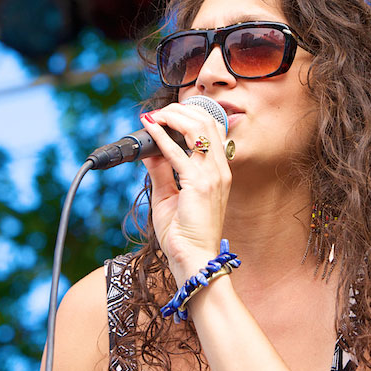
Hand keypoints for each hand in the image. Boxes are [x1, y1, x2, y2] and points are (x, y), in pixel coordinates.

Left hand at [139, 103, 231, 282]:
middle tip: (159, 111)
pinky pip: (178, 152)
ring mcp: (212, 176)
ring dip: (173, 117)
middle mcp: (220, 170)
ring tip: (155, 116)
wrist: (193, 259)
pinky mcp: (199, 184)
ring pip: (198, 129)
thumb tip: (150, 149)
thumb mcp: (169, 196)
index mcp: (218, 172)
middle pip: (207, 123)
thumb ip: (162, 170)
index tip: (167, 114)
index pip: (212, 130)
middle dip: (181, 111)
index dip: (190, 116)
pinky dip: (162, 136)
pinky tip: (150, 128)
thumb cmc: (184, 234)